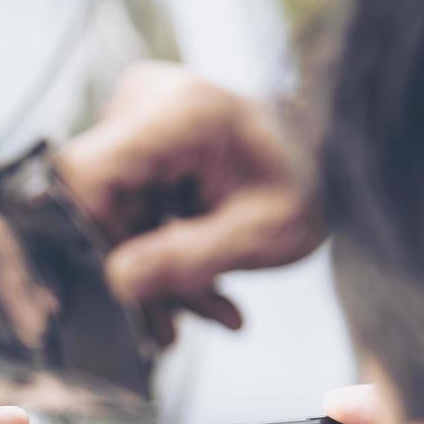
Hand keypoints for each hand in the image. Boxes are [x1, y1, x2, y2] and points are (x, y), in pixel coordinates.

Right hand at [58, 61, 324, 340]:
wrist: (338, 153)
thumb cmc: (313, 182)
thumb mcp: (261, 235)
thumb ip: (187, 260)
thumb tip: (117, 282)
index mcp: (177, 114)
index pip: (85, 174)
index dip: (95, 235)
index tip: (132, 284)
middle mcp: (145, 100)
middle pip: (98, 201)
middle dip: (137, 268)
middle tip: (176, 323)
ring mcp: (139, 114)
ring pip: (111, 212)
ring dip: (153, 268)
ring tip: (208, 305)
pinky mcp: (140, 135)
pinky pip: (128, 204)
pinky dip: (160, 248)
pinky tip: (201, 282)